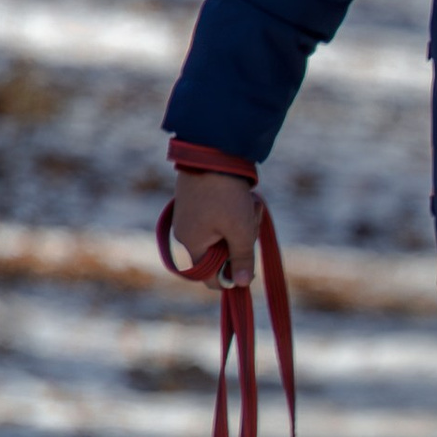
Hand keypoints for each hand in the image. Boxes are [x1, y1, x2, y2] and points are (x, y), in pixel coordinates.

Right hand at [166, 169, 259, 291]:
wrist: (212, 152)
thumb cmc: (226, 195)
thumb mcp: (241, 230)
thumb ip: (241, 259)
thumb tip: (241, 284)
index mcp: (192, 245)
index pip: (209, 277)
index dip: (230, 276)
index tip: (249, 266)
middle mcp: (186, 233)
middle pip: (222, 253)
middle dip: (242, 240)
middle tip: (250, 220)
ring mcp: (192, 217)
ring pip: (226, 233)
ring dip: (243, 222)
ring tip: (247, 203)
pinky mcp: (199, 203)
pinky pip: (222, 217)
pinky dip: (236, 210)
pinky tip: (243, 196)